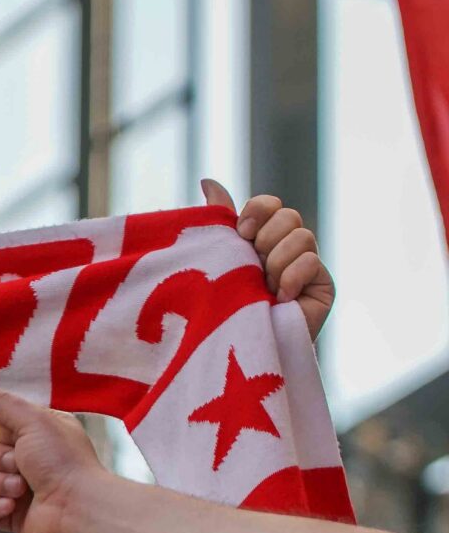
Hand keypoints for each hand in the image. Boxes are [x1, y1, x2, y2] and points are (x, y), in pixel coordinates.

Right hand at [0, 384, 103, 532]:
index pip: (0, 427)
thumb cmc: (61, 460)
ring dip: (0, 484)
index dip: (4, 435)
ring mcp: (22, 490)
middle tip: (23, 467)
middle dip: (1, 461)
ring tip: (22, 490)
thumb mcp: (32, 420)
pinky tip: (12, 508)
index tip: (20, 439)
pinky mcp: (14, 516)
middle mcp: (32, 460)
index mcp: (40, 434)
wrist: (76, 509)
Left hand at [201, 179, 333, 341]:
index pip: (269, 203)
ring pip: (302, 235)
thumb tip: (208, 180)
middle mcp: (284, 248)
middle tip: (253, 266)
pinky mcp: (323, 287)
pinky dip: (292, 278)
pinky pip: (312, 262)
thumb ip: (218, 221)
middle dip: (266, 239)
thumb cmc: (222, 308)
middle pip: (289, 215)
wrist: (238, 352)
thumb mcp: (217, 259)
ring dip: (276, 262)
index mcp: (258, 239)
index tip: (240, 232)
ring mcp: (306, 266)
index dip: (257, 211)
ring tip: (264, 288)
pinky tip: (281, 298)